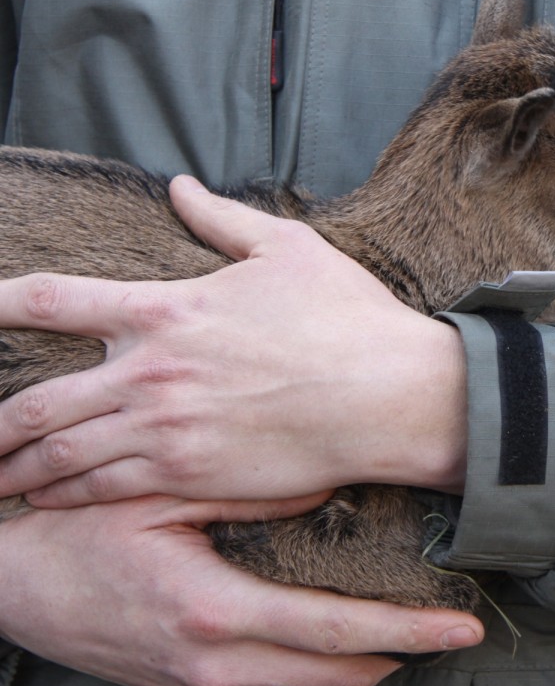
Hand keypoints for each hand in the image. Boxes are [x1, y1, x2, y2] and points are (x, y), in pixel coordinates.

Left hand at [0, 176, 467, 504]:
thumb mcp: (288, 249)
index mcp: (166, 310)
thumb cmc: (345, 318)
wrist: (387, 394)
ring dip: (18, 466)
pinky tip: (48, 499)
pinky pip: (105, 489)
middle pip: (35, 401)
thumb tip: (180, 186)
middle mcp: (150, 372)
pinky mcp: (189, 475)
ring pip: (61, 454)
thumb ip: (222, 219)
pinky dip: (66, 495)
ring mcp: (165, 430)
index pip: (52, 300)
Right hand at [0, 495, 482, 685]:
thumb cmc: (76, 533)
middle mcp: (214, 666)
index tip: (457, 624)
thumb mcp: (158, 497)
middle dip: (403, 655)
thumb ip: (247, 491)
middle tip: (454, 629)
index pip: (334, 635)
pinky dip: (321, 676)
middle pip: (336, 679)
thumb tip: (324, 483)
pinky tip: (345, 650)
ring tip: (412, 635)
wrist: (11, 585)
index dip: (406, 631)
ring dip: (366, 667)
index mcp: (213, 614)